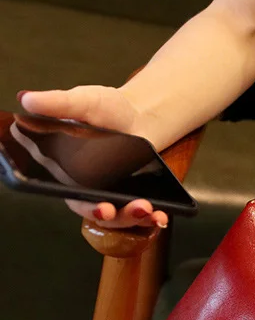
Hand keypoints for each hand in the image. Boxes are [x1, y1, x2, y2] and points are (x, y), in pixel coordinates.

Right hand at [17, 86, 168, 228]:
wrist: (139, 112)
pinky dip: (152, 217)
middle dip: (119, 216)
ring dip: (137, 220)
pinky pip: (140, 214)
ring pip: (122, 218)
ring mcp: (114, 194)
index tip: (103, 208)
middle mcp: (90, 188)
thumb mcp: (83, 101)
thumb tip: (28, 100)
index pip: (75, 197)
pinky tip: (162, 216)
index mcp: (69, 171)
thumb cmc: (105, 108)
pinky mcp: (134, 195)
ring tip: (152, 212)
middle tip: (138, 208)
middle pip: (101, 214)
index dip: (88, 207)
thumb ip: (58, 104)